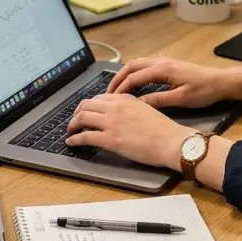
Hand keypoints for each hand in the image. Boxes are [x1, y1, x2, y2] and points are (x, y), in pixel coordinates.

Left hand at [66, 93, 192, 169]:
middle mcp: (116, 107)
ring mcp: (111, 122)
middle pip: (86, 105)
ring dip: (72, 125)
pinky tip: (72, 142)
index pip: (99, 98)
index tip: (86, 112)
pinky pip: (84, 136)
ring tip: (70, 132)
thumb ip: (130, 107)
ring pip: (81, 118)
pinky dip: (74, 139)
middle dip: (76, 113)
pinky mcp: (110, 139)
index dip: (89, 105)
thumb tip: (120, 114)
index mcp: (125, 98)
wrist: (171, 141)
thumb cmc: (164, 130)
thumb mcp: (146, 109)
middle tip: (74, 121)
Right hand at [106, 57, 229, 109]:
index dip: (120, 88)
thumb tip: (137, 104)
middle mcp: (160, 61)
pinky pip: (145, 65)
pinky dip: (134, 73)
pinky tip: (134, 84)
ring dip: (125, 74)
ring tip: (118, 89)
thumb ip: (158, 100)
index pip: (134, 77)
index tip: (110, 100)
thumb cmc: (203, 91)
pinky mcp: (168, 64)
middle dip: (118, 79)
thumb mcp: (180, 99)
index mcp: (161, 69)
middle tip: (108, 94)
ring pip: (138, 63)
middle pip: (131, 66)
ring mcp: (164, 61)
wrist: (220, 81)